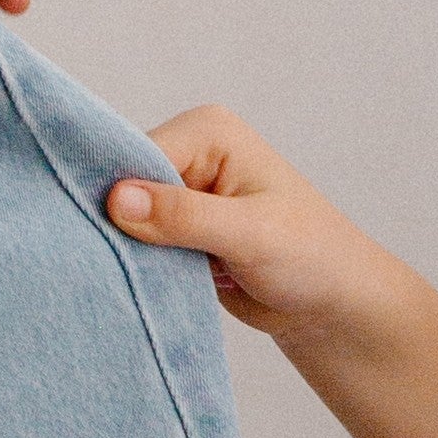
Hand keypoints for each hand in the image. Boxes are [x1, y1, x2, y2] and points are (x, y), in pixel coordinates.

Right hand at [107, 107, 411, 355]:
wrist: (331, 304)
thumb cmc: (310, 258)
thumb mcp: (249, 234)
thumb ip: (183, 216)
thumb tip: (116, 199)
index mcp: (208, 132)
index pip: (132, 155)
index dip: (113, 197)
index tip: (107, 241)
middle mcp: (190, 154)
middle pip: (120, 186)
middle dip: (119, 227)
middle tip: (127, 267)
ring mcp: (181, 195)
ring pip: (123, 221)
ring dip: (129, 253)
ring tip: (145, 280)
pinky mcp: (177, 232)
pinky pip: (136, 246)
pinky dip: (138, 268)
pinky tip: (147, 285)